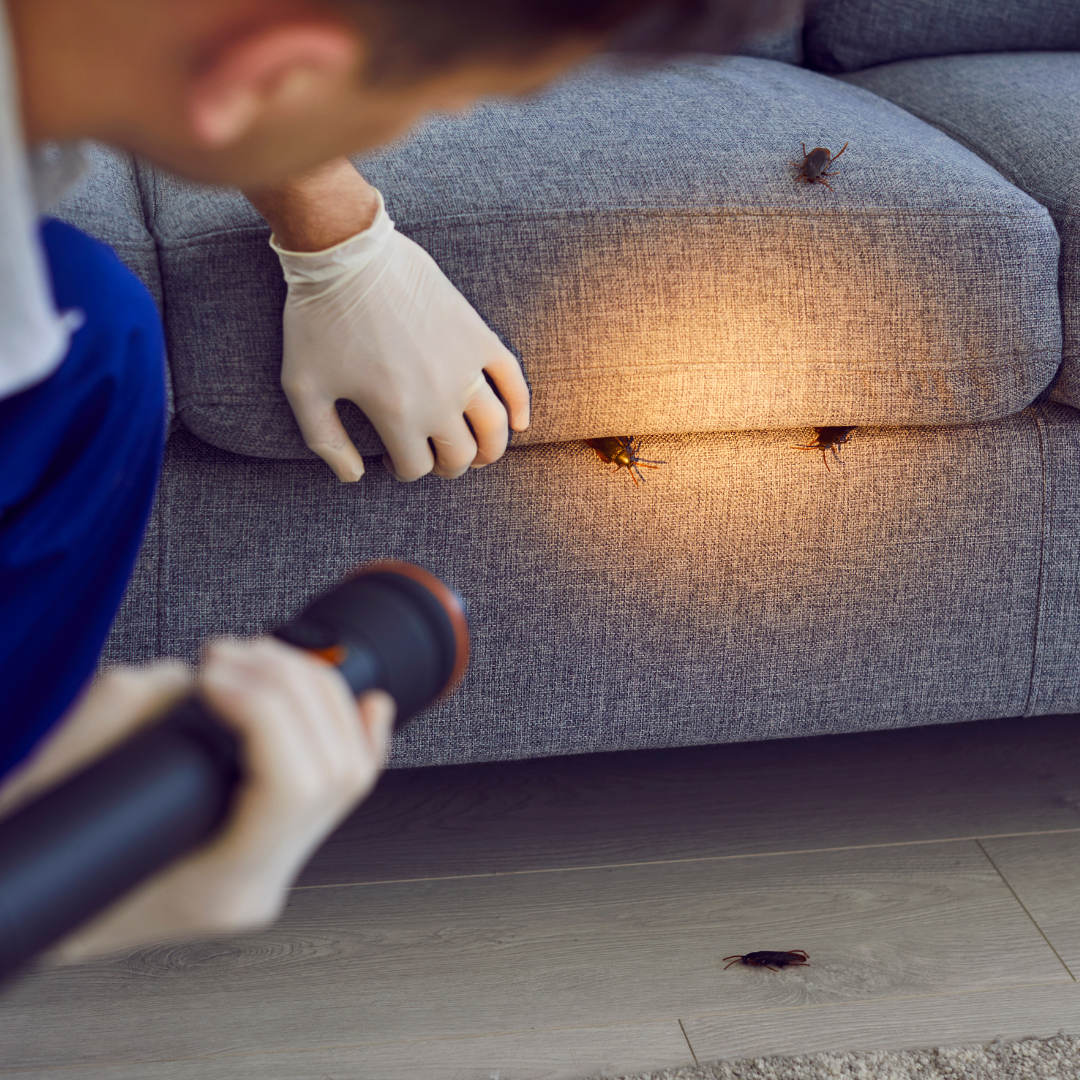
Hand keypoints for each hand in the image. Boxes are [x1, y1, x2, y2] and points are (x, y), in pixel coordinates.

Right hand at [0, 642, 393, 961]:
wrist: (27, 902)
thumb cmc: (36, 855)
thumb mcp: (57, 783)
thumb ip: (125, 715)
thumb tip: (192, 677)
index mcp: (218, 887)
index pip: (293, 787)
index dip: (264, 709)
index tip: (212, 672)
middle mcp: (261, 882)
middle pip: (333, 766)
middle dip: (288, 686)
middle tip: (226, 653)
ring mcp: (277, 865)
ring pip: (350, 767)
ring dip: (310, 693)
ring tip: (250, 657)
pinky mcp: (275, 841)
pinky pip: (347, 784)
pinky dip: (357, 733)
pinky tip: (367, 700)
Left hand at [270, 183, 529, 482]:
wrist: (347, 254)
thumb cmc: (319, 320)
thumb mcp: (303, 388)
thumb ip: (325, 441)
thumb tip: (355, 476)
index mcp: (398, 415)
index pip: (417, 467)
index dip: (403, 470)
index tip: (391, 460)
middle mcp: (439, 398)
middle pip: (460, 455)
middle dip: (446, 466)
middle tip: (431, 457)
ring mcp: (465, 366)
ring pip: (495, 428)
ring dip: (490, 450)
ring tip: (478, 453)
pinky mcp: (477, 336)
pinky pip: (513, 378)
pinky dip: (520, 405)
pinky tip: (519, 422)